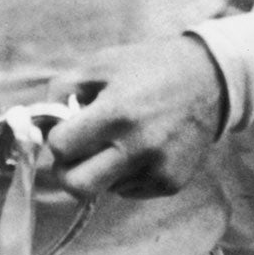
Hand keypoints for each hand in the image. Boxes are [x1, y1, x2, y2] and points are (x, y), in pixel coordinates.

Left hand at [45, 35, 226, 198]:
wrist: (210, 80)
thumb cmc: (149, 67)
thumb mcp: (101, 63)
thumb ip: (63, 89)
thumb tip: (43, 122)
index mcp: (116, 113)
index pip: (61, 148)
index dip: (57, 139)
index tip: (65, 130)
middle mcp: (137, 146)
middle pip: (77, 186)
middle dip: (67, 171)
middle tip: (73, 155)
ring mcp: (156, 168)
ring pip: (103, 189)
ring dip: (100, 170)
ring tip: (118, 141)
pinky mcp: (170, 183)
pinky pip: (129, 190)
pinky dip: (125, 174)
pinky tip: (140, 148)